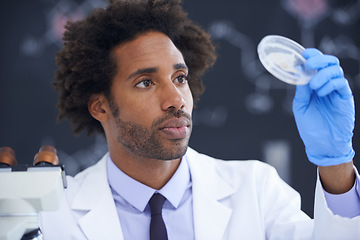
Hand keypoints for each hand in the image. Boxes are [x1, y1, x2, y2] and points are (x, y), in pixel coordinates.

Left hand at [292, 48, 354, 165]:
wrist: (323, 145)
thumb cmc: (311, 127)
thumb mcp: (300, 107)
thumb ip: (301, 91)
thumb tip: (300, 72)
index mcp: (315, 85)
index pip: (317, 64)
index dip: (313, 56)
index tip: (304, 55)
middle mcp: (327, 85)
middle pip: (330, 62)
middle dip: (320, 59)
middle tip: (310, 64)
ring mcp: (337, 91)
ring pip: (336, 70)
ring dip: (323, 74)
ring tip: (314, 86)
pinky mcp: (345, 98)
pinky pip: (341, 83)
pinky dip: (330, 84)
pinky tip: (321, 93)